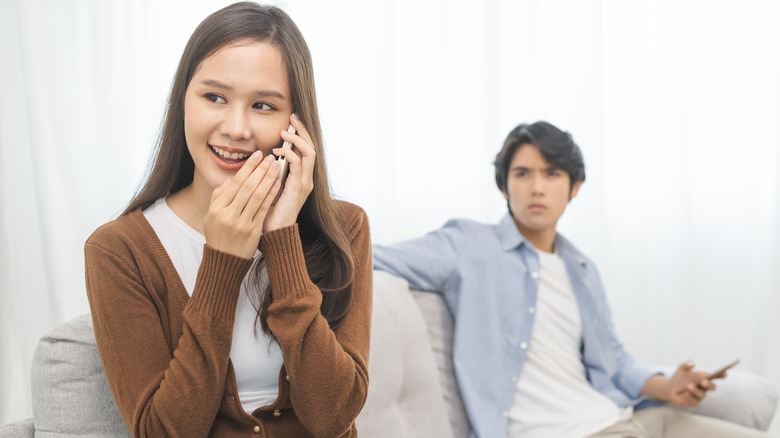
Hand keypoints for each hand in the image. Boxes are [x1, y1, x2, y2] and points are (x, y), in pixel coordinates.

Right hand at [203, 152, 280, 258]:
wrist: (225, 259)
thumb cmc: (218, 233)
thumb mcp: (211, 215)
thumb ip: (219, 196)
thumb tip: (231, 179)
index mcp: (217, 208)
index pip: (235, 182)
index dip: (248, 167)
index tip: (257, 155)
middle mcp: (229, 214)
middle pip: (247, 187)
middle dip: (260, 169)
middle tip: (270, 157)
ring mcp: (242, 223)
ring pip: (257, 196)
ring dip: (268, 178)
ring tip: (276, 166)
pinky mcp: (253, 231)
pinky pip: (263, 208)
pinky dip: (271, 194)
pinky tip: (278, 183)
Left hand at [263, 113, 315, 231]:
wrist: (274, 233)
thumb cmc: (268, 213)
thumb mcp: (268, 187)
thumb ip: (269, 174)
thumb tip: (261, 158)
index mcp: (300, 177)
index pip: (305, 149)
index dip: (300, 134)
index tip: (290, 122)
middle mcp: (306, 178)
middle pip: (311, 146)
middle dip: (302, 130)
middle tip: (292, 118)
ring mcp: (305, 183)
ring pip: (309, 152)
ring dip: (297, 139)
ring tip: (285, 132)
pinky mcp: (299, 188)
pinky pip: (299, 164)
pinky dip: (289, 154)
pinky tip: (276, 151)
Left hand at [666, 362, 716, 406]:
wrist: (671, 388)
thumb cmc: (679, 377)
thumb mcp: (681, 369)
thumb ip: (686, 365)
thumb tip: (693, 363)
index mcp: (705, 378)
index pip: (715, 377)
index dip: (721, 375)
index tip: (724, 372)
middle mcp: (704, 388)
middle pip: (712, 387)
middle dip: (708, 384)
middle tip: (703, 381)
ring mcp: (700, 396)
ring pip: (701, 394)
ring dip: (696, 390)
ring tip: (689, 385)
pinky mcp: (693, 402)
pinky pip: (693, 400)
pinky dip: (689, 396)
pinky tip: (686, 393)